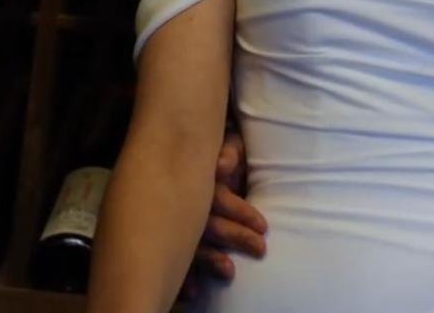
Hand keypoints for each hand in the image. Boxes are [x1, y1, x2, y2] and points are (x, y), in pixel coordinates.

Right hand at [184, 130, 267, 291]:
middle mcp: (185, 203)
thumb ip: (228, 152)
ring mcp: (175, 223)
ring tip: (229, 272)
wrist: (179, 147)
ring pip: (190, 244)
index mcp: (201, 181)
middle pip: (208, 224)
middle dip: (235, 237)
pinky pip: (174, 260)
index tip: (264, 226)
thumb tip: (223, 165)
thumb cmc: (212, 150)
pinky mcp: (170, 239)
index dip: (241, 212)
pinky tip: (192, 291)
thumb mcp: (224, 141)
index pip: (219, 199)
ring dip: (209, 260)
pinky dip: (183, 277)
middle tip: (261, 249)